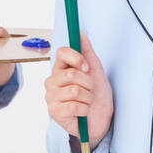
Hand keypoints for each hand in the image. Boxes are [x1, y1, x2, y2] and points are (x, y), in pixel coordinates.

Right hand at [44, 30, 112, 144]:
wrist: (101, 120)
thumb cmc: (97, 95)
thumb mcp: (95, 70)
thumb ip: (86, 51)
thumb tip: (80, 32)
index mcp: (60, 68)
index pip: (61, 52)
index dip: (76, 58)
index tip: (87, 68)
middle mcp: (52, 81)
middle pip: (71, 74)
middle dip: (88, 83)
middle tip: (90, 90)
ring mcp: (51, 97)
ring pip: (74, 90)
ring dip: (88, 98)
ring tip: (87, 102)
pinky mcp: (54, 112)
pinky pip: (73, 106)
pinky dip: (85, 109)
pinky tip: (83, 112)